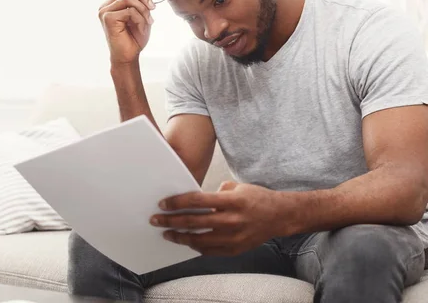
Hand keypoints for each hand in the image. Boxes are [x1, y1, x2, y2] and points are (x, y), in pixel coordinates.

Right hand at [98, 0, 155, 64]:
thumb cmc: (133, 39)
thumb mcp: (143, 18)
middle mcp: (106, 6)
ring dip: (142, 9)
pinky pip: (129, 11)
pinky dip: (139, 18)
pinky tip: (141, 28)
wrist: (128, 57)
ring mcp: (105, 12)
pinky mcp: (107, 18)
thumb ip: (144, 4)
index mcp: (112, 4)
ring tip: (149, 21)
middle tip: (153, 8)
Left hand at [150, 181, 288, 255]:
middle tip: (156, 220)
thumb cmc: (257, 198)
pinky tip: (186, 241)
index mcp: (231, 201)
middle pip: (194, 222)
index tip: (163, 204)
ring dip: (180, 237)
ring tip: (168, 234)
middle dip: (171, 221)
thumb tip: (194, 198)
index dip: (177, 203)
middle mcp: (232, 220)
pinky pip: (209, 251)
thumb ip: (215, 192)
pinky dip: (195, 246)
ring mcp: (234, 237)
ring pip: (199, 240)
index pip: (197, 202)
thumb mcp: (237, 187)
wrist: (280, 216)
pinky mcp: (235, 249)